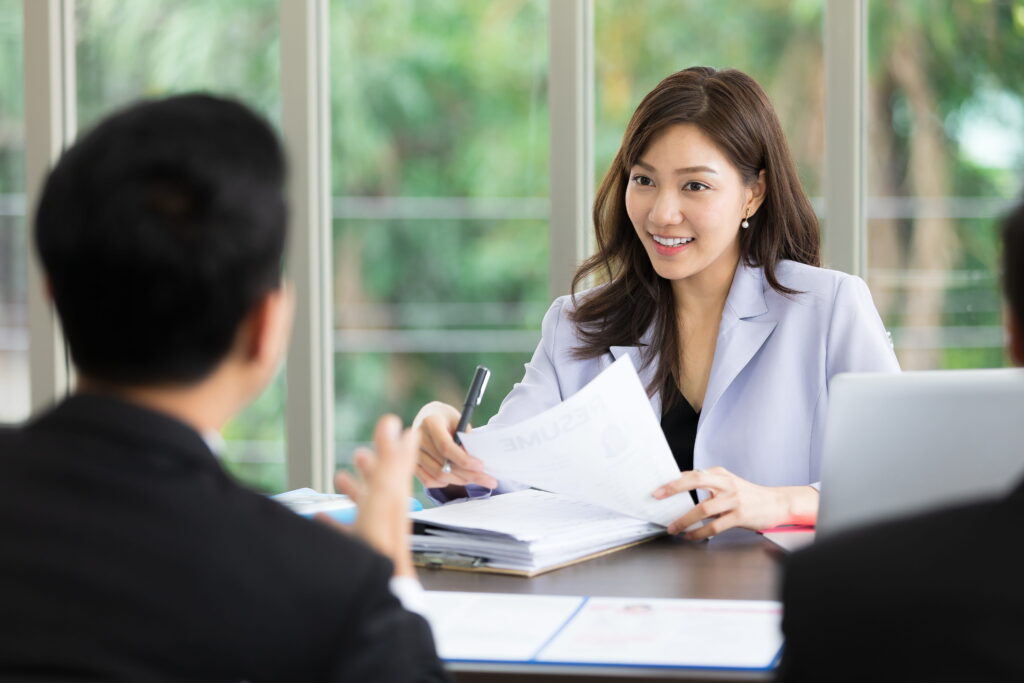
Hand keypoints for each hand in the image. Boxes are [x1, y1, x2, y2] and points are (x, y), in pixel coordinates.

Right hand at [326, 414, 418, 577]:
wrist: (378, 587)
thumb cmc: (381, 540)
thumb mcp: (383, 492)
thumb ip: (388, 458)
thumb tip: (393, 421)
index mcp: (395, 497)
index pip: (401, 465)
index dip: (403, 446)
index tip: (407, 431)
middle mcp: (386, 514)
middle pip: (380, 484)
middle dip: (370, 467)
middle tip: (359, 453)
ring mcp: (371, 532)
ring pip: (362, 506)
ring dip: (352, 491)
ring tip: (338, 478)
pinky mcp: (357, 551)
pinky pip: (344, 532)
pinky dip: (333, 521)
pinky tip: (320, 517)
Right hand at [411, 401, 497, 489]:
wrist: (426, 416)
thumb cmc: (446, 418)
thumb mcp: (459, 420)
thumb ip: (465, 438)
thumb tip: (475, 463)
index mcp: (430, 422)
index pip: (446, 447)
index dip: (464, 460)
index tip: (481, 466)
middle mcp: (417, 438)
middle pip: (443, 465)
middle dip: (469, 475)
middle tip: (488, 480)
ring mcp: (413, 453)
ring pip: (438, 476)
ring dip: (459, 480)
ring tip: (475, 478)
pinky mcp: (413, 464)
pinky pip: (429, 481)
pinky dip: (445, 483)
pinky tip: (457, 478)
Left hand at [653, 466, 818, 539]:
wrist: (776, 503)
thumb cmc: (747, 495)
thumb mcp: (727, 484)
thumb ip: (707, 486)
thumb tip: (679, 490)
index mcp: (720, 474)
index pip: (692, 474)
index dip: (673, 481)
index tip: (658, 489)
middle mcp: (726, 484)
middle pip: (696, 480)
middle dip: (674, 488)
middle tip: (657, 496)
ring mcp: (734, 499)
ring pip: (703, 508)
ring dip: (684, 519)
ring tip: (673, 528)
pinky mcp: (740, 515)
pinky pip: (715, 526)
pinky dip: (700, 532)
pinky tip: (691, 536)